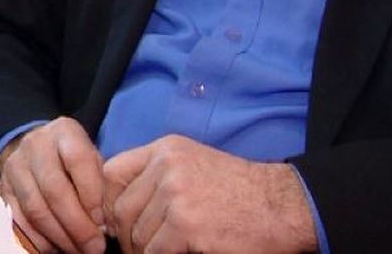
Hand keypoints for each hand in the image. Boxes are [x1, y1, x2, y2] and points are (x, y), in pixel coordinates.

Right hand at [0, 117, 108, 253]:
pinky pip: (19, 221)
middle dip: (77, 225)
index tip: (103, 222)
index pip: (78, 160)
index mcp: (64, 131)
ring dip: (60, 237)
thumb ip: (101, 185)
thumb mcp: (93, 161)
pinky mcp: (2, 189)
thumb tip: (103, 226)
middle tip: (94, 247)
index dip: (92, 195)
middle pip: (54, 189)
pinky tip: (57, 248)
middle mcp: (36, 145)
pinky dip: (39, 241)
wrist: (37, 151)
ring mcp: (15, 167)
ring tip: (78, 251)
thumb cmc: (74, 161)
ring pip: (35, 209)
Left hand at [101, 135, 317, 253]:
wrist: (283, 206)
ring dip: (144, 250)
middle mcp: (166, 166)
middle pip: (120, 208)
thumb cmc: (240, 192)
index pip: (111, 173)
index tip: (117, 223)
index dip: (108, 203)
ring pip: (136, 234)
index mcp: (165, 149)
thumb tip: (115, 210)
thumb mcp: (193, 165)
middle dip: (125, 235)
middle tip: (138, 249)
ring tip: (161, 252)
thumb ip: (156, 177)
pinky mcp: (186, 224)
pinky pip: (154, 250)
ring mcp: (175, 194)